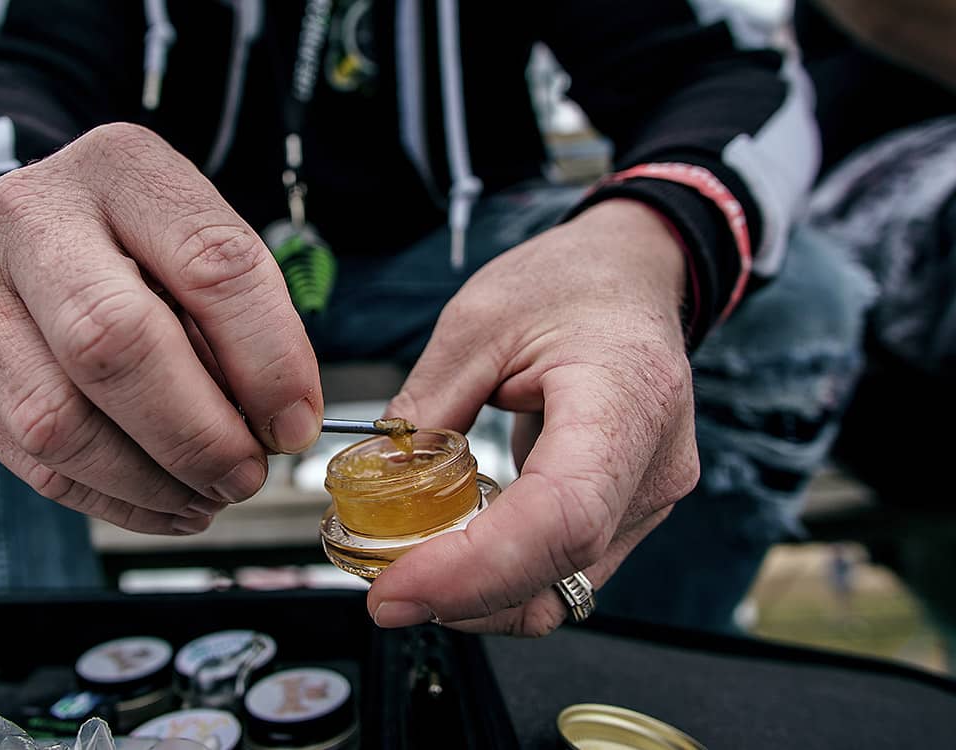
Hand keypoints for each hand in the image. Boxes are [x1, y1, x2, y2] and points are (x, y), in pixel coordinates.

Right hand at [0, 123, 321, 533]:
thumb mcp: (207, 247)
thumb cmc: (145, 245)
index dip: (266, 359)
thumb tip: (281, 426)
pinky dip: (110, 500)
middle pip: (111, 341)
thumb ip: (249, 323)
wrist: (42, 228)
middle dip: (196, 433)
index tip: (295, 423)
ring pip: (55, 418)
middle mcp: (31, 216)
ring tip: (207, 496)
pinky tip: (162, 501)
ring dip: (149, 481)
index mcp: (121, 167)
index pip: (209, 265)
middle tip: (245, 474)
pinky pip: (30, 460)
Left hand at [367, 199, 699, 635]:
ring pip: (565, 587)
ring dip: (482, 594)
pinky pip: (567, 569)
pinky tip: (457, 550)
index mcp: (625, 398)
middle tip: (384, 590)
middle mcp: (652, 464)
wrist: (632, 274)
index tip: (398, 588)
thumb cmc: (570, 282)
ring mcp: (649, 498)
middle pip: (560, 568)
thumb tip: (376, 480)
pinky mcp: (630, 513)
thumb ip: (428, 403)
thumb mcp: (477, 320)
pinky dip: (506, 575)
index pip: (562, 516)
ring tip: (412, 568)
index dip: (477, 568)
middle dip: (463, 594)